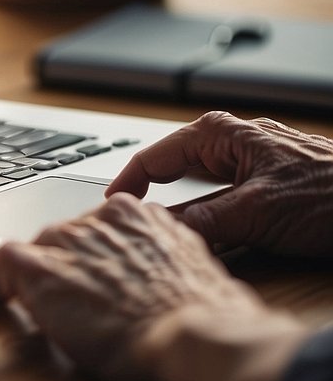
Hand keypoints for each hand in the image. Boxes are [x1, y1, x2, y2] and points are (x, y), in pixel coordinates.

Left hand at [0, 193, 308, 380]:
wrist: (196, 334)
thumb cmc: (204, 320)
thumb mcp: (188, 274)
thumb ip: (159, 265)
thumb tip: (147, 285)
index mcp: (133, 215)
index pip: (87, 233)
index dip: (72, 262)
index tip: (66, 283)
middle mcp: (92, 217)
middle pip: (53, 246)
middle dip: (44, 279)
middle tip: (28, 312)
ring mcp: (62, 238)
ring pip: (18, 260)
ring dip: (4, 291)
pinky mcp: (34, 265)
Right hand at [108, 111, 332, 257]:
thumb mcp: (256, 214)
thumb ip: (202, 222)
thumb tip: (158, 233)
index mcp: (219, 134)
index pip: (152, 158)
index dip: (128, 187)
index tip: (111, 214)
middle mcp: (232, 143)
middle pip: (174, 176)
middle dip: (156, 206)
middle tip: (137, 235)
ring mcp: (251, 164)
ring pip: (200, 194)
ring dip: (189, 220)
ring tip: (171, 244)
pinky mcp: (268, 186)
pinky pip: (225, 205)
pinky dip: (214, 225)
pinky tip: (213, 246)